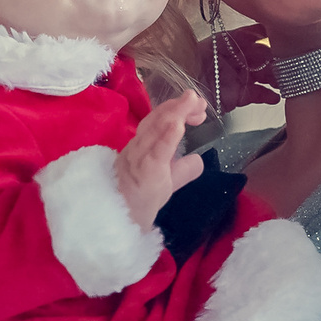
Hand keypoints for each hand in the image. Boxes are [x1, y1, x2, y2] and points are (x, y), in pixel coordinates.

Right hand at [116, 92, 206, 227]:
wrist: (122, 221)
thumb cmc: (142, 198)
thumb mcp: (167, 179)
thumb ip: (182, 168)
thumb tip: (198, 159)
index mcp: (142, 144)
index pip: (158, 120)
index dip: (177, 109)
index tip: (197, 109)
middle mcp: (138, 146)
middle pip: (157, 119)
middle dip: (179, 106)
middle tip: (198, 100)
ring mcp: (139, 157)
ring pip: (155, 130)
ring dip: (175, 113)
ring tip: (192, 102)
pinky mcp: (145, 172)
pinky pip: (156, 152)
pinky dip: (167, 137)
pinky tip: (178, 125)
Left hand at [192, 20, 283, 107]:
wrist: (174, 88)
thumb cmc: (187, 64)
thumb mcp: (209, 44)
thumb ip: (237, 36)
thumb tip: (261, 30)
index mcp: (229, 42)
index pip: (255, 36)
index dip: (269, 37)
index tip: (281, 39)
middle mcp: (237, 59)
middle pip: (263, 56)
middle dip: (276, 58)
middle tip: (286, 62)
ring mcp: (239, 78)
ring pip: (264, 75)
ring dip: (276, 77)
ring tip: (284, 80)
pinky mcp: (238, 96)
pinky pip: (257, 94)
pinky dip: (268, 96)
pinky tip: (275, 96)